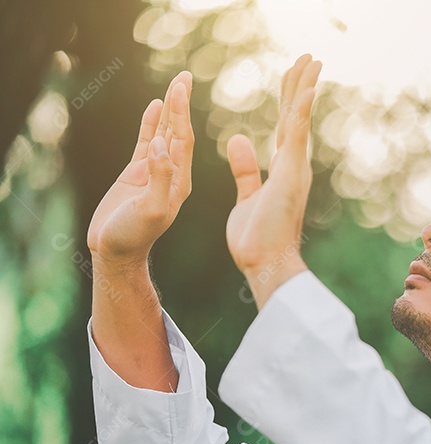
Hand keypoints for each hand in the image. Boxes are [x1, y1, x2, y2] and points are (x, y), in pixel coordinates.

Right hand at [87, 71, 193, 264]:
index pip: (183, 140)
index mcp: (180, 181)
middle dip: (181, 104)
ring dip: (170, 109)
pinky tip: (155, 105)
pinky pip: (147, 141)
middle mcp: (171, 173)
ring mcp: (154, 171)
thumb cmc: (134, 235)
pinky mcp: (137, 173)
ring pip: (164, 133)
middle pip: (178, 131)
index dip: (182, 113)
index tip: (182, 88)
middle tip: (184, 76)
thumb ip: (158, 179)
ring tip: (175, 84)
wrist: (116, 251)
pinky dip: (151, 123)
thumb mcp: (151, 209)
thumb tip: (161, 147)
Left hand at [225, 54, 320, 292]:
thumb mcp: (246, 195)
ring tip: (312, 61)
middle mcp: (293, 166)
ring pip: (299, 119)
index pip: (288, 126)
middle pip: (297, 116)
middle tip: (309, 58)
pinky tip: (307, 89)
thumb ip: (245, 168)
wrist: (265, 263)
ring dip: (305, 88)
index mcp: (283, 170)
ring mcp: (294, 169)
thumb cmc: (257, 239)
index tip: (295, 77)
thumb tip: (239, 140)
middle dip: (301, 85)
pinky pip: (295, 136)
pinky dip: (302, 111)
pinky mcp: (289, 174)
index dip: (291, 99)